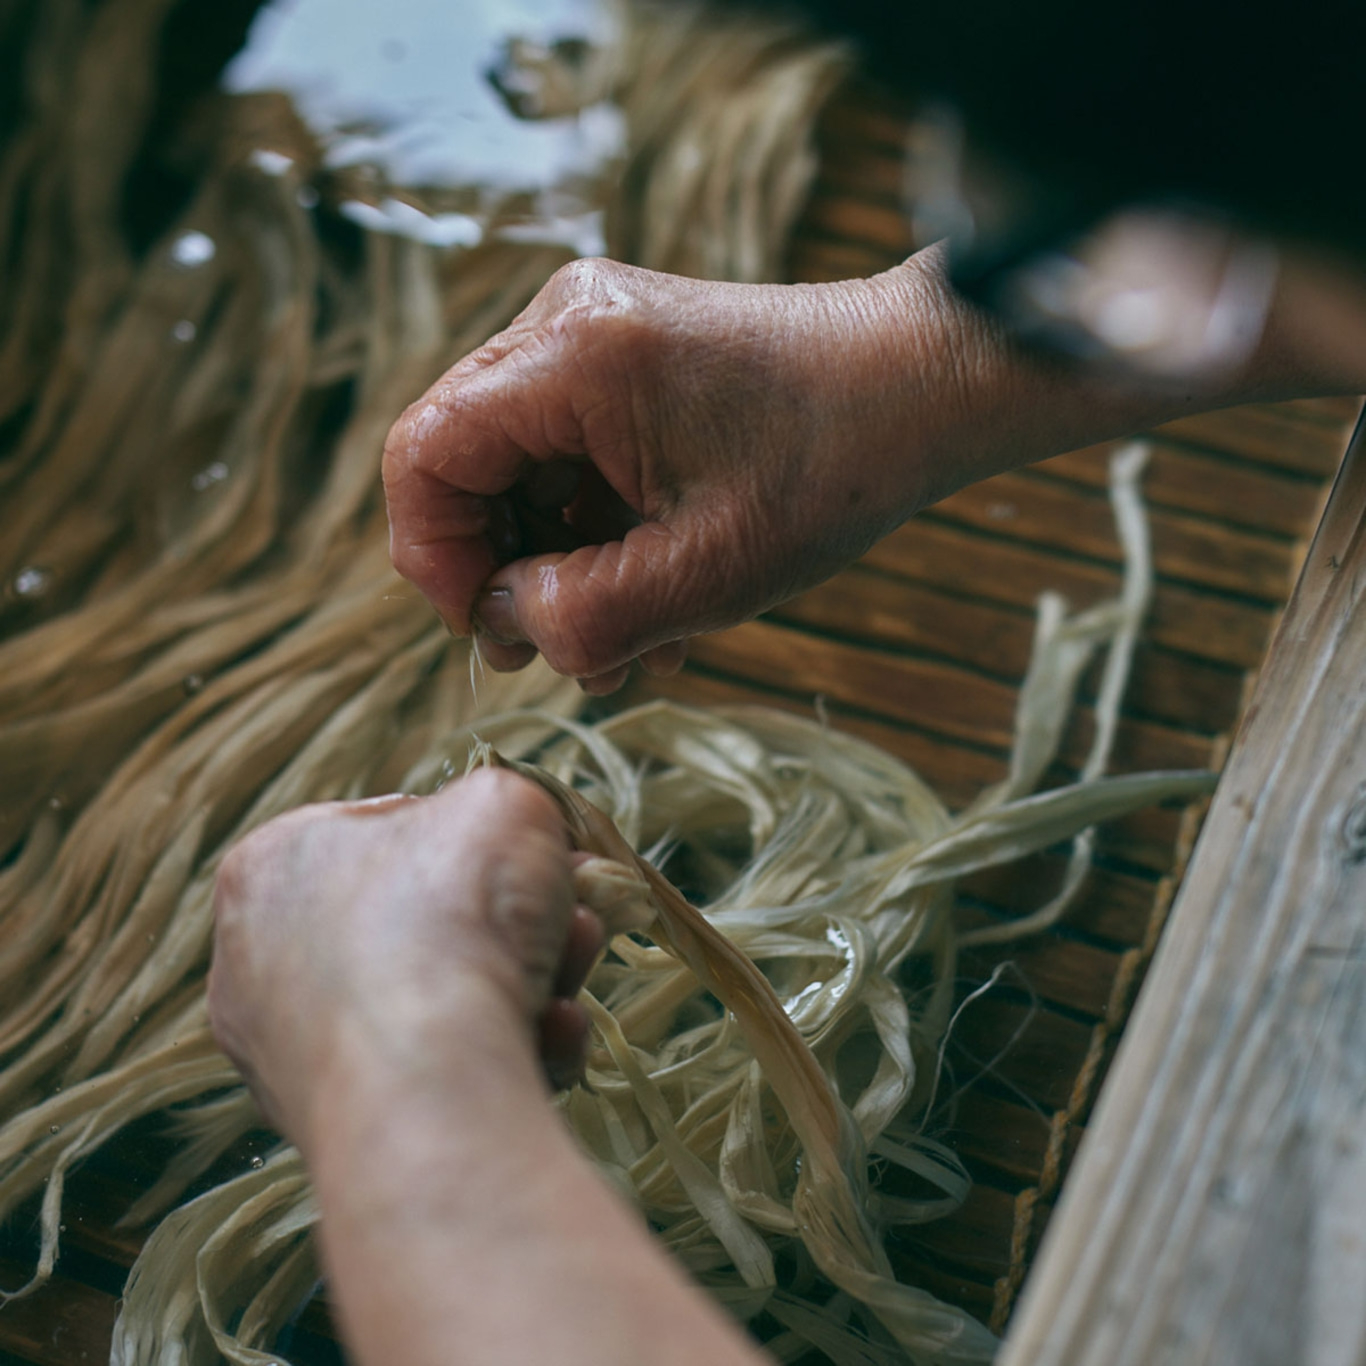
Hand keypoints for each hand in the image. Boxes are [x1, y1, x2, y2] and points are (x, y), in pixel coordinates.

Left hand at [207, 770, 602, 1150]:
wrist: (427, 1085)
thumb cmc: (452, 919)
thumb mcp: (506, 805)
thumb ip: (511, 803)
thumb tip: (522, 836)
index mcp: (274, 861)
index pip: (387, 830)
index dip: (477, 839)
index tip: (543, 858)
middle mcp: (262, 959)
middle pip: (425, 920)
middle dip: (515, 922)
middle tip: (573, 920)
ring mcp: (293, 1054)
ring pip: (439, 1000)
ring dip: (525, 984)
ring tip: (566, 984)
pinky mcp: (338, 1126)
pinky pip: (439, 1072)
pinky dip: (504, 1051)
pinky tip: (547, 1037)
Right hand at [382, 252, 973, 692]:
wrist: (925, 385)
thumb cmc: (831, 467)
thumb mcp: (702, 573)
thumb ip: (579, 617)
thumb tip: (503, 624)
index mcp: (570, 357)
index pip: (424, 456)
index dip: (435, 559)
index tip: (490, 632)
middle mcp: (565, 324)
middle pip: (464, 462)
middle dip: (502, 571)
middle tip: (554, 652)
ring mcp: (597, 336)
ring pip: (520, 469)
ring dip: (558, 566)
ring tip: (625, 646)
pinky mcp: (629, 360)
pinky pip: (571, 457)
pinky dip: (594, 533)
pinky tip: (651, 602)